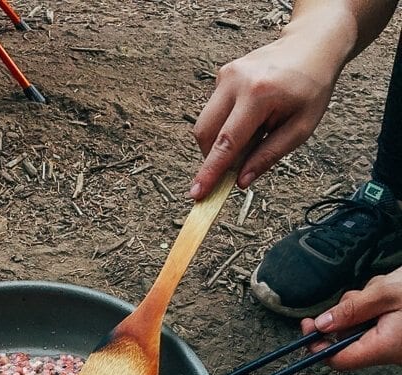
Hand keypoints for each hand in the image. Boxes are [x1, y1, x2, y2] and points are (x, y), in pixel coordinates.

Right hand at [189, 34, 340, 199]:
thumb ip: (269, 156)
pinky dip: (225, 126)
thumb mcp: (300, 128)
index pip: (227, 142)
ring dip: (220, 142)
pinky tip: (249, 121)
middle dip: (212, 158)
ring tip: (252, 137)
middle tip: (234, 168)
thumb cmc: (311, 87)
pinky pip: (213, 112)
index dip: (210, 171)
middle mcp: (236, 81)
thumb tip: (241, 181)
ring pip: (205, 124)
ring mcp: (226, 75)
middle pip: (206, 133)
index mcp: (259, 94)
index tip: (196, 193)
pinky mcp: (222, 75)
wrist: (311, 46)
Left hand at [300, 268, 401, 369]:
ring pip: (361, 323)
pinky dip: (377, 304)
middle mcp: (388, 351)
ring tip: (389, 289)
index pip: (338, 360)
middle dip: (348, 311)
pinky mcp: (398, 333)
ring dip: (365, 303)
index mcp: (383, 347)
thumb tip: (321, 324)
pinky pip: (376, 319)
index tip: (308, 325)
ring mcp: (394, 343)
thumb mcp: (386, 293)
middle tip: (366, 294)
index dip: (318, 345)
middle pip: (347, 336)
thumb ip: (352, 309)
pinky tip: (393, 292)